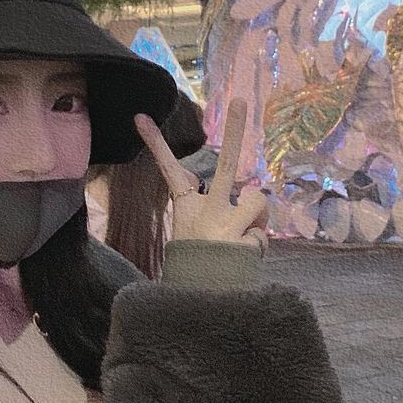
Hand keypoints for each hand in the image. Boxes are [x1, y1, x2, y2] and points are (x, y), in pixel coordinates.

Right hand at [135, 97, 268, 252]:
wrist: (199, 301)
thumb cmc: (195, 266)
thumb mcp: (191, 235)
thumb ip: (213, 209)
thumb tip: (236, 191)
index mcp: (188, 208)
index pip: (170, 170)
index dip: (155, 144)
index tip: (140, 117)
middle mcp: (209, 211)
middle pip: (228, 164)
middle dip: (236, 130)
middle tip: (241, 101)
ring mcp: (229, 224)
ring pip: (257, 200)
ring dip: (255, 217)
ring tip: (239, 239)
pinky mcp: (248, 241)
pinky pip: (262, 236)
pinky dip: (255, 247)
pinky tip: (240, 262)